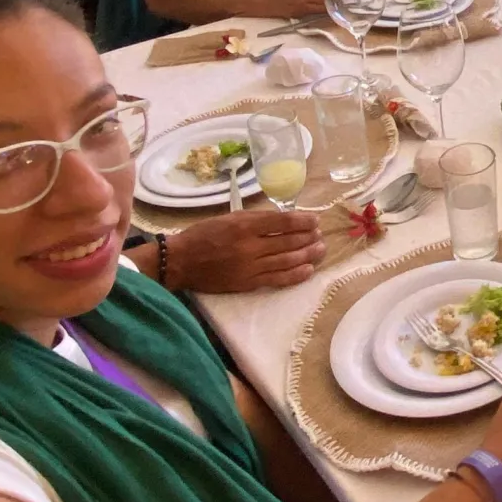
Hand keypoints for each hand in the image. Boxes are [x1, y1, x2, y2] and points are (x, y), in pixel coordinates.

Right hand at [165, 208, 326, 292]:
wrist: (181, 262)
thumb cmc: (203, 235)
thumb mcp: (228, 218)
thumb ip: (255, 219)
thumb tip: (283, 221)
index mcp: (244, 225)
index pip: (282, 222)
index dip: (303, 221)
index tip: (315, 220)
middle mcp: (250, 246)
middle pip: (289, 241)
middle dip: (309, 238)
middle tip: (321, 235)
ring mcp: (250, 266)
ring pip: (287, 260)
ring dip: (308, 255)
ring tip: (320, 250)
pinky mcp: (248, 283)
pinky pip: (278, 279)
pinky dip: (295, 274)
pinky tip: (308, 270)